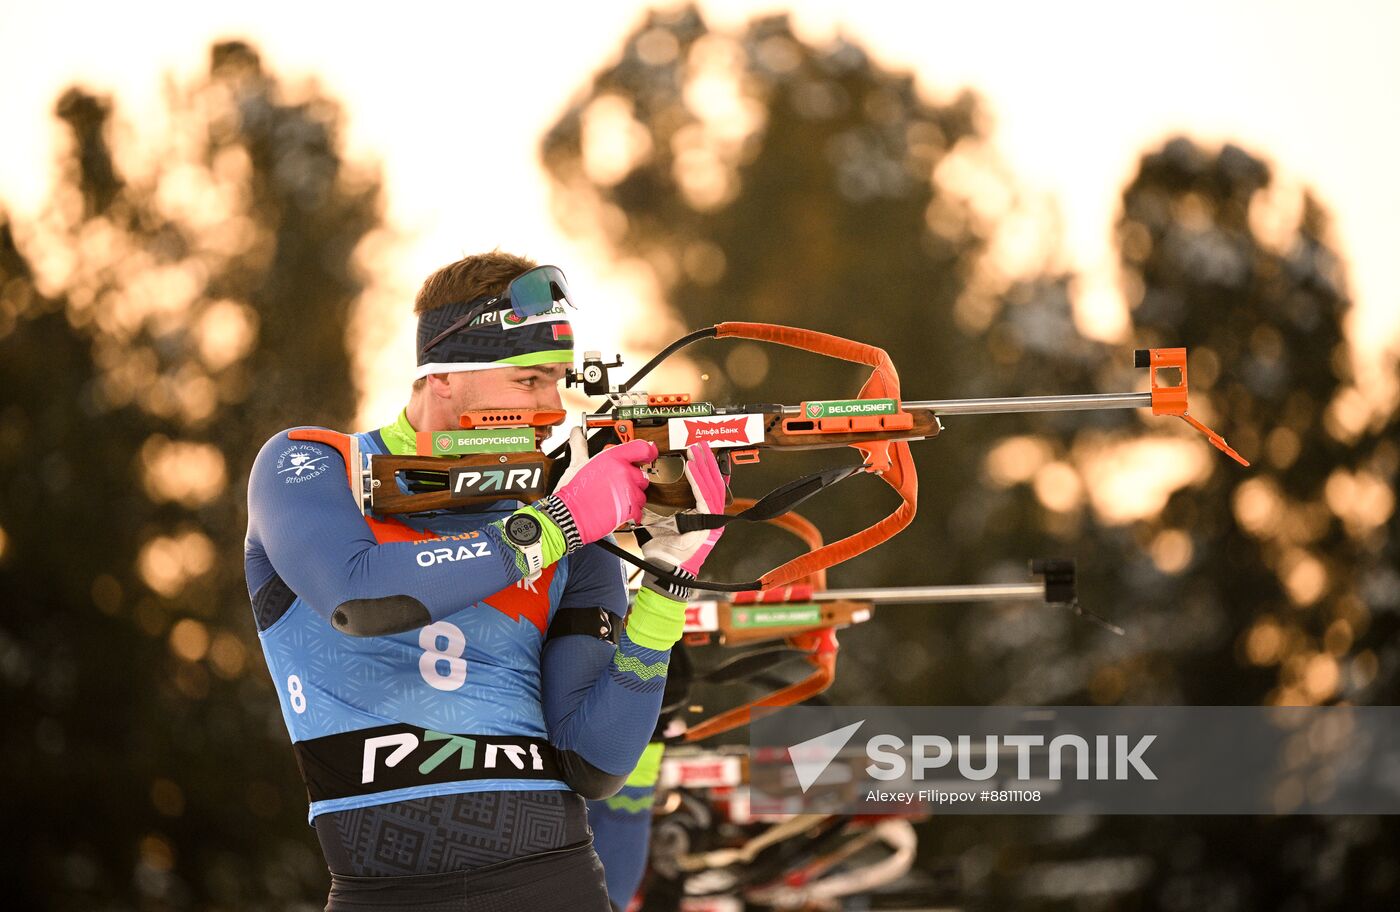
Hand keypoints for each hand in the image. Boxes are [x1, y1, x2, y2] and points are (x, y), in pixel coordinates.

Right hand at [549, 437, 657, 545]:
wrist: (568, 516)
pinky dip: (631, 513)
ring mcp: (628, 492)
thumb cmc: (572, 491)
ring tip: (615, 500)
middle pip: (642, 475)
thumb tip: (577, 433)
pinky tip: (617, 511)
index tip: (649, 453)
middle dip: (632, 481)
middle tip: (617, 485)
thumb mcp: (575, 463)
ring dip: (632, 498)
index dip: (649, 451)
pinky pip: (639, 511)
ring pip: (641, 494)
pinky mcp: (630, 510)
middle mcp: (623, 473)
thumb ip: (580, 445)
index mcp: (612, 458)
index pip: (642, 449)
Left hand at [641, 442, 726, 575]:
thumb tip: (652, 491)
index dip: (705, 470)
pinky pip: (704, 498)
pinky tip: (692, 468)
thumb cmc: (663, 550)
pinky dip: (698, 481)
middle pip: (713, 484)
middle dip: (707, 463)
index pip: (708, 488)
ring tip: (695, 452)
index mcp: (702, 517)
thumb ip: (665, 508)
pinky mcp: (708, 524)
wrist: (663, 568)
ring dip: (703, 468)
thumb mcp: (662, 522)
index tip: (698, 454)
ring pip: (711, 487)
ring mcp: (712, 522)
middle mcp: (711, 519)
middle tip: (699, 446)